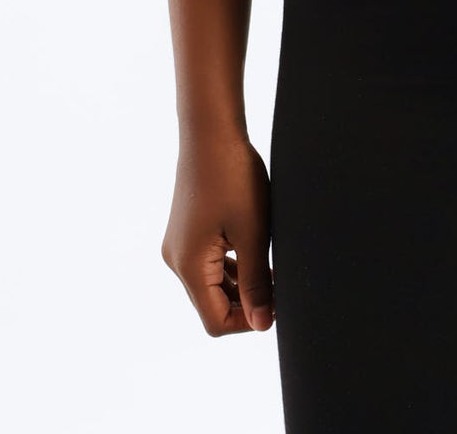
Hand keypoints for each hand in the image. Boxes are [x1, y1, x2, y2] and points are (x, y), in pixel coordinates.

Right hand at [161, 128, 274, 336]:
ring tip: (271, 263)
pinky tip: (256, 249)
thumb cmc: (234, 177)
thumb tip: (261, 325)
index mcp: (188, 265)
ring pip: (212, 283)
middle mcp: (176, 260)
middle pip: (212, 304)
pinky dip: (232, 265)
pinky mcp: (186, 231)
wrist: (211, 130)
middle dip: (247, 301)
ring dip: (241, 283)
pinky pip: (209, 262)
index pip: (215, 321)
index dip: (248, 321)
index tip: (278, 303)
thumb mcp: (253, 233)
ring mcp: (179, 244)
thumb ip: (257, 282)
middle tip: (279, 283)